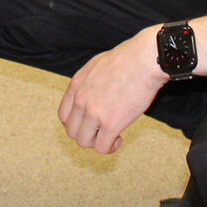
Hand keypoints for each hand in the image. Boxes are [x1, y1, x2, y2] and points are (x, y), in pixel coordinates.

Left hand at [57, 27, 166, 153]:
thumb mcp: (95, 66)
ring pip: (83, 142)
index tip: (90, 122)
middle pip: (71, 131)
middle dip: (86, 134)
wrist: (142, 60)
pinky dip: (110, 147)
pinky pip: (102, 147)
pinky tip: (119, 137)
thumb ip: (88, 83)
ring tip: (111, 134)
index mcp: (76, 85)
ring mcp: (94, 113)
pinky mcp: (110, 124)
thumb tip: (91, 93)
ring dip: (96, 142)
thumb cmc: (126, 59)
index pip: (63, 115)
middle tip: (102, 130)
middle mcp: (80, 100)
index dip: (76, 123)